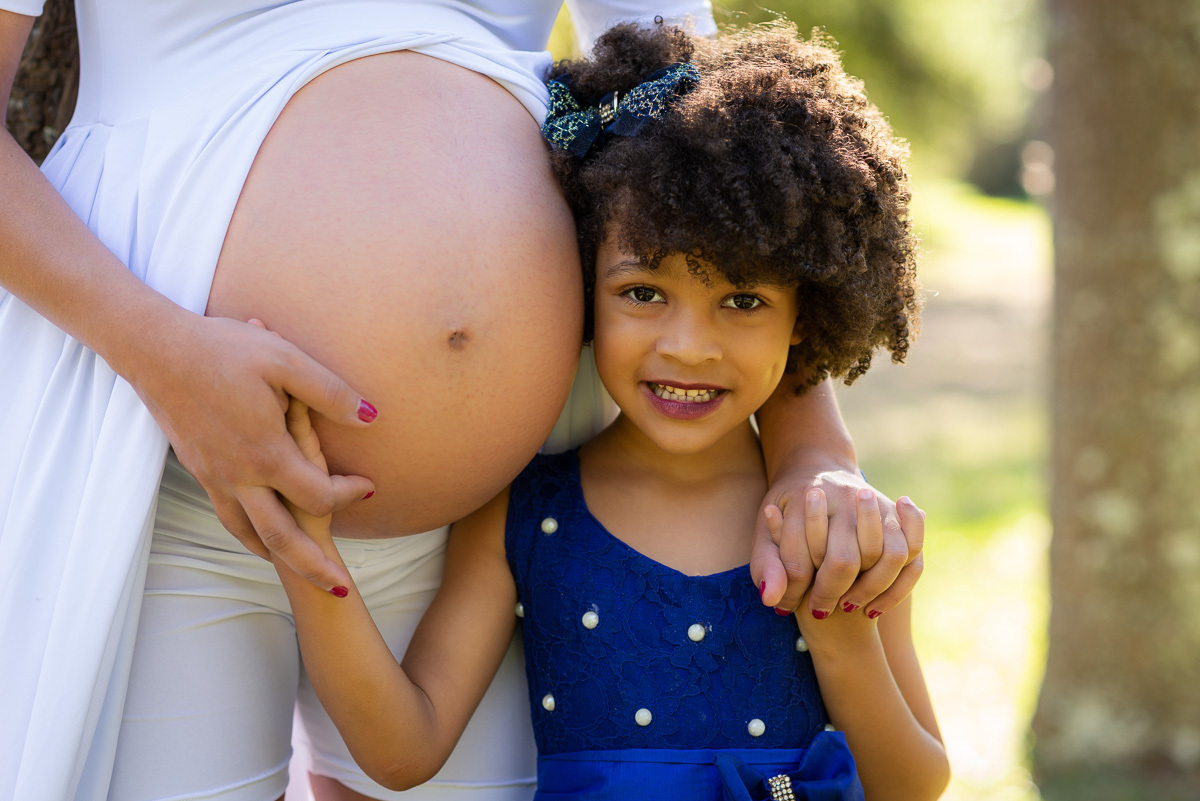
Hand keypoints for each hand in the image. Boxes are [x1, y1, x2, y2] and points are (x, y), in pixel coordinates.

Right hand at [131, 312, 374, 591]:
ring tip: (299, 568)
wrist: (155, 351)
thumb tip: (369, 418)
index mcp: (265, 453)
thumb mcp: (286, 362)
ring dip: (277, 555)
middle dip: (312, 566)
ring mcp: (214, 476)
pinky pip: (226, 515)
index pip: (317, 495)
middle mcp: (239, 475)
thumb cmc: (224, 350)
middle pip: (281, 539)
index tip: (368, 486)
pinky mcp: (197, 470)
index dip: (348, 495)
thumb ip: (330, 394)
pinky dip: (246, 533)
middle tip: (339, 586)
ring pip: (247, 532)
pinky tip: (254, 530)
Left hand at [751, 469, 923, 618]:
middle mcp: (846, 497)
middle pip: (843, 560)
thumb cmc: (789, 509)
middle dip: (830, 592)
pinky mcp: (898, 513)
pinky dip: (899, 584)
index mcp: (808, 499)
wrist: (817, 467)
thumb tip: (771, 600)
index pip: (800, 560)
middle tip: (820, 610)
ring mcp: (878, 502)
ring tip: (849, 606)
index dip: (794, 591)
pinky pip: (913, 551)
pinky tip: (875, 606)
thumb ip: (766, 566)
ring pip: (888, 556)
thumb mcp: (767, 532)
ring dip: (869, 591)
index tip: (789, 607)